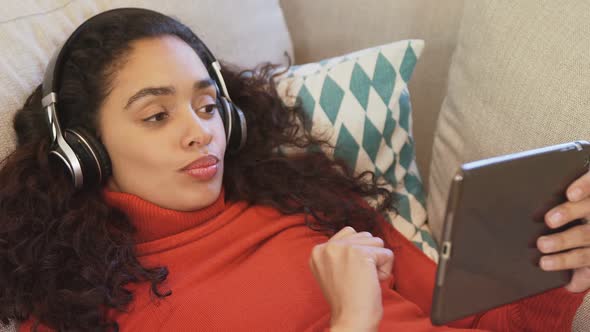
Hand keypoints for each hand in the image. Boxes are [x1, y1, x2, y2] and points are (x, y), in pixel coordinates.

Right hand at [309, 226, 393, 331]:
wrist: (350, 319)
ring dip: (377, 262)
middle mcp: (327, 246)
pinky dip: (385, 270)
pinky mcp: (360, 254)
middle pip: (364, 236)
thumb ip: (340, 252)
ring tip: (364, 279)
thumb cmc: (346, 300)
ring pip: (377, 242)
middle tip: (357, 278)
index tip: (348, 275)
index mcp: (317, 251)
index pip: (349, 233)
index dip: (357, 255)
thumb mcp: (332, 271)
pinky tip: (372, 282)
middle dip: (368, 256)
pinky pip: (387, 254)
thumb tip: (362, 236)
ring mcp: (343, 248)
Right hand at [537, 170, 589, 291]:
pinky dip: (584, 188)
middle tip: (541, 244)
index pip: (584, 257)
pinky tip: (571, 194)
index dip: (565, 261)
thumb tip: (570, 287)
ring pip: (587, 208)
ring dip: (569, 214)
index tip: (543, 263)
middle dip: (563, 241)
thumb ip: (586, 271)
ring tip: (550, 220)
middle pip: (584, 235)